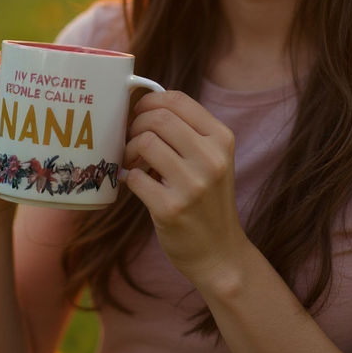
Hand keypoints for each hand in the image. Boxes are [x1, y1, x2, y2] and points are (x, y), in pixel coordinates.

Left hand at [123, 90, 245, 285]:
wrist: (219, 253)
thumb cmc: (208, 200)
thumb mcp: (212, 159)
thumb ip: (187, 131)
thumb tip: (143, 105)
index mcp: (222, 139)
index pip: (177, 100)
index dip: (149, 100)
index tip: (139, 112)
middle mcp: (211, 159)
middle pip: (158, 118)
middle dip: (136, 125)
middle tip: (133, 140)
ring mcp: (193, 185)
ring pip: (145, 143)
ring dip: (129, 150)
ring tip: (133, 162)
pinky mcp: (171, 209)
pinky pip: (135, 178)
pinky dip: (129, 178)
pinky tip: (136, 183)